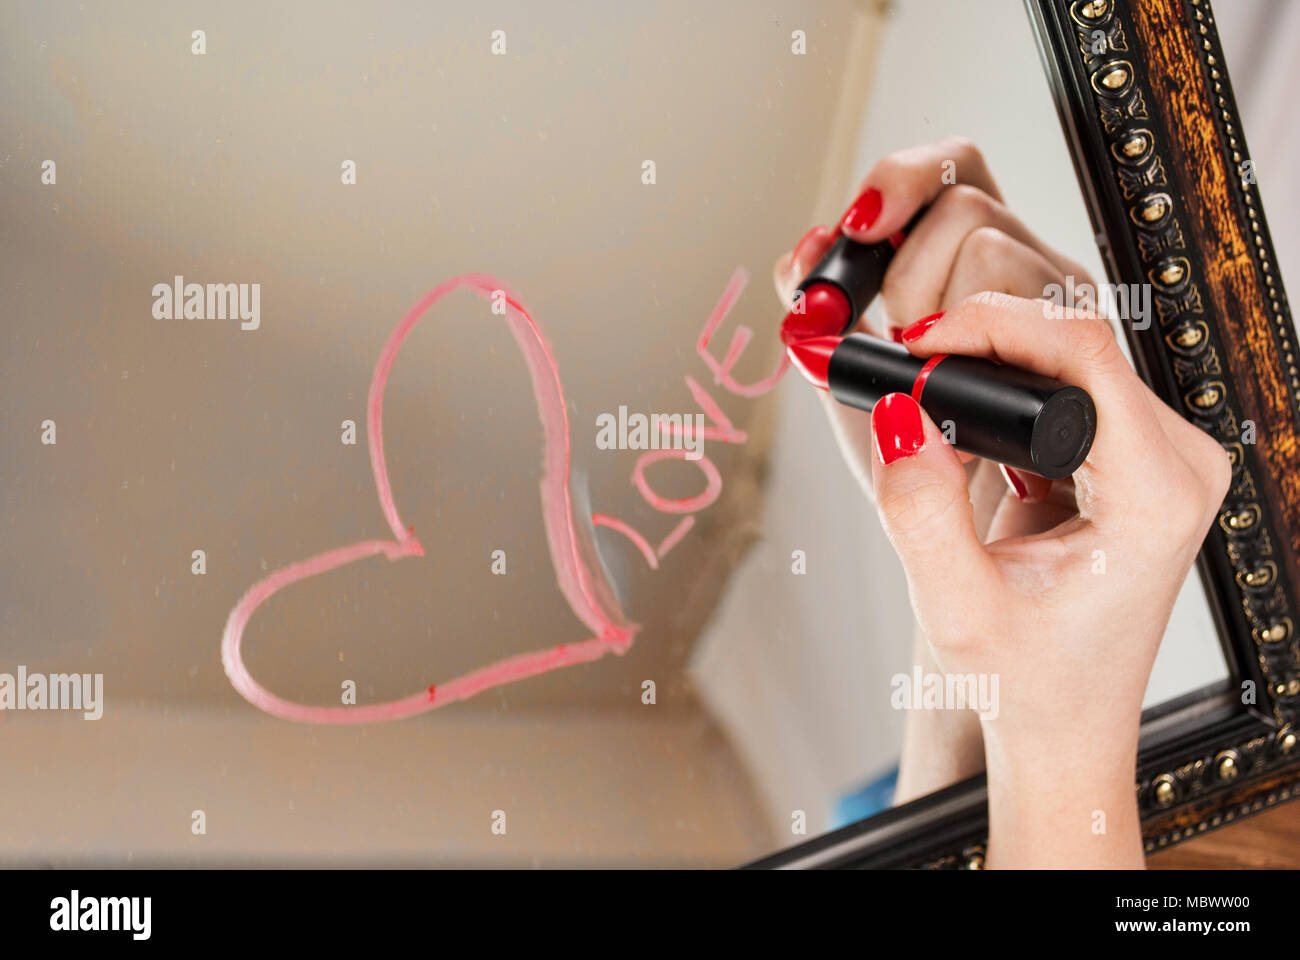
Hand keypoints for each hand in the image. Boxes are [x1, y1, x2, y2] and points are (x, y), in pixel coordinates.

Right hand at [773, 137, 1100, 803]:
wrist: (1061, 719)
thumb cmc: (1029, 682)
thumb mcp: (957, 608)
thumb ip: (921, 511)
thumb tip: (896, 413)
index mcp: (1157, 497)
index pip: (1082, 353)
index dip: (989, 327)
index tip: (912, 348)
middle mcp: (1177, 462)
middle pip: (1075, 339)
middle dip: (978, 340)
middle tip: (904, 376)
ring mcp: (1157, 455)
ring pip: (1064, 351)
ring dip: (986, 359)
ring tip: (925, 402)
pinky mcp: (1126, 454)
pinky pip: (1059, 380)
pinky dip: (998, 386)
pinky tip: (959, 423)